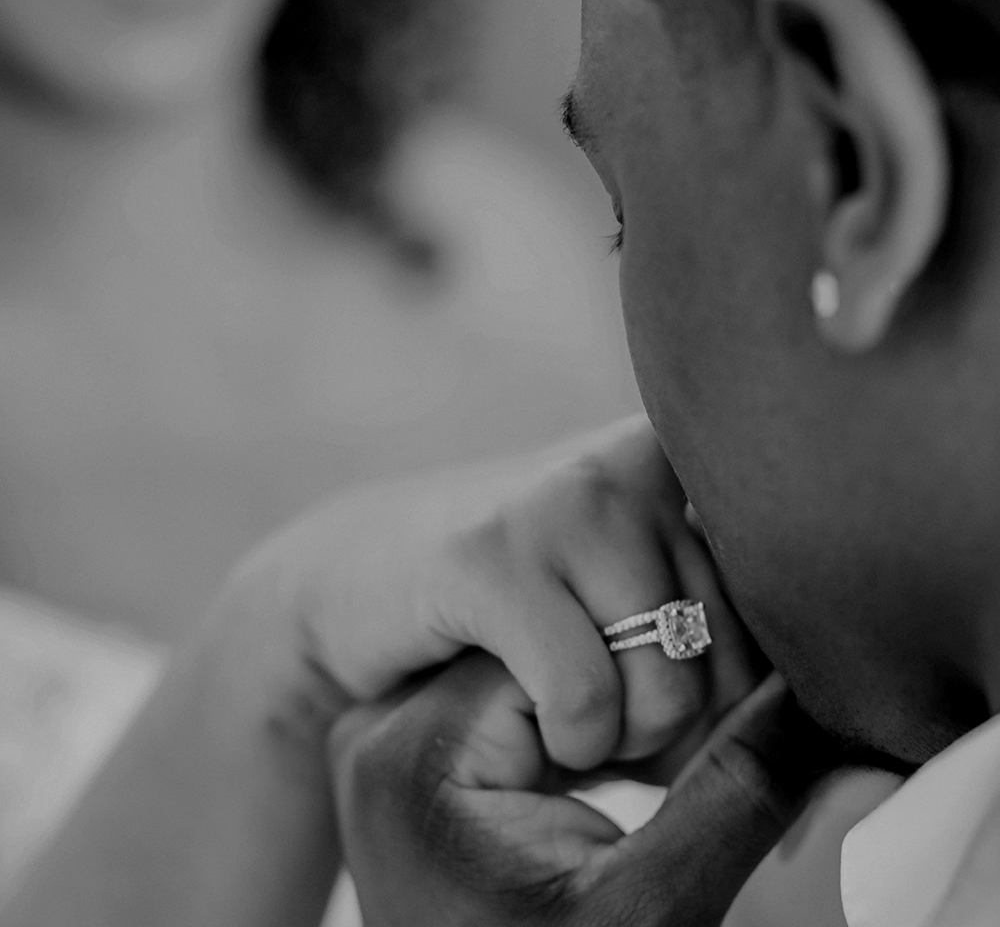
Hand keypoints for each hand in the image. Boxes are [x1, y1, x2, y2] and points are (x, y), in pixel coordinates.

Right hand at [228, 415, 762, 770]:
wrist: (360, 577)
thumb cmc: (516, 600)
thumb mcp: (626, 590)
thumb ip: (716, 626)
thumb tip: (828, 740)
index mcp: (678, 461)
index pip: (780, 610)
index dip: (740, 692)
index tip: (677, 704)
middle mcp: (631, 464)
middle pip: (731, 661)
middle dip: (678, 727)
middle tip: (614, 722)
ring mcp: (560, 501)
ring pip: (666, 685)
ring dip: (622, 744)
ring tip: (576, 720)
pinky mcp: (489, 557)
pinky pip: (582, 697)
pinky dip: (567, 742)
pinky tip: (536, 724)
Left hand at [332, 653, 841, 926]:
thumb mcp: (655, 908)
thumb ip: (735, 789)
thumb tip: (809, 687)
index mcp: (413, 753)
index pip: (552, 650)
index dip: (635, 690)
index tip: (662, 761)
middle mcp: (377, 729)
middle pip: (536, 651)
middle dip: (615, 697)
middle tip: (645, 770)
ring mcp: (387, 740)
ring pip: (530, 666)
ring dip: (595, 708)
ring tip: (612, 776)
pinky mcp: (413, 753)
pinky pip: (507, 698)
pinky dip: (564, 723)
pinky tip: (587, 770)